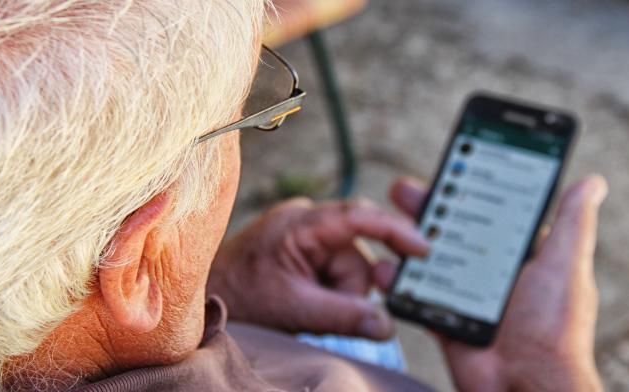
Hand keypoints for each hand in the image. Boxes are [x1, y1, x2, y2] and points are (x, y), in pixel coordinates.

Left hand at [207, 197, 428, 339]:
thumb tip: (386, 325)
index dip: (395, 230)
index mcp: (299, 223)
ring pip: (349, 268)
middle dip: (348, 289)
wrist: (205, 300)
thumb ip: (344, 316)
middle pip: (357, 255)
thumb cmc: (239, 297)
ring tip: (305, 310)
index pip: (358, 217)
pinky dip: (329, 293)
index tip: (424, 247)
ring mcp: (305, 235)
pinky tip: (307, 304)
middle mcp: (305, 221)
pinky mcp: (304, 250)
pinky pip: (335, 271)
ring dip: (337, 296)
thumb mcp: (295, 309)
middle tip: (321, 311)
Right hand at [379, 176, 606, 391]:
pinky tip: (383, 266)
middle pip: (454, 230)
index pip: (492, 212)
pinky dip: (399, 282)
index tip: (449, 165)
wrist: (525, 385)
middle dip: (428, 208)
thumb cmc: (554, 329)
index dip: (468, 187)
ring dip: (406, 240)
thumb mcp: (565, 265)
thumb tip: (591, 182)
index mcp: (523, 256)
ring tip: (385, 222)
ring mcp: (468, 296)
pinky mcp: (447, 319)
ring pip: (430, 258)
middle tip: (402, 189)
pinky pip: (418, 295)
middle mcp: (493, 272)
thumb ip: (572, 223)